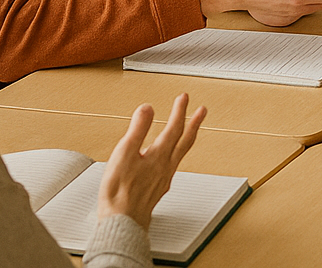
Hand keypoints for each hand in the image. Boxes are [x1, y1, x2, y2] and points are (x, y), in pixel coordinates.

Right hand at [97, 94, 204, 228]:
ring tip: (191, 128)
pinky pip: (174, 165)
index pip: (174, 128)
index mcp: (159, 156)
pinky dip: (177, 154)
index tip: (184, 97)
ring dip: (188, 137)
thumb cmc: (119, 194)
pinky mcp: (158, 189)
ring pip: (182, 153)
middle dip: (194, 122)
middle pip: (185, 140)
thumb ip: (137, 130)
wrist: (123, 224)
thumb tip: (147, 109)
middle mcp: (166, 166)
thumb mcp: (124, 156)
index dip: (180, 110)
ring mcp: (164, 178)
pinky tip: (171, 157)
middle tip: (202, 109)